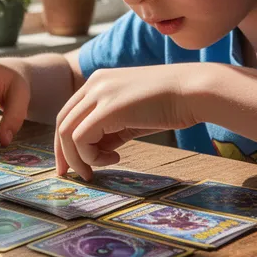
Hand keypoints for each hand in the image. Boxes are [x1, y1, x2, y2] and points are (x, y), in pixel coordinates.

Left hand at [55, 64, 203, 178]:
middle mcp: (93, 84)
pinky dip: (91, 156)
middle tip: (71, 174)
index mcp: (98, 81)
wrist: (195, 91)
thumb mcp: (133, 117)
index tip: (72, 163)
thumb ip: (111, 129)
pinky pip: (81, 139)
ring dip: (79, 158)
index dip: (66, 141)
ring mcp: (98, 94)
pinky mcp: (106, 109)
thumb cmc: (171, 104)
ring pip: (67, 132)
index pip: (70, 113)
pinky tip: (116, 158)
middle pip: (62, 122)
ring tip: (98, 170)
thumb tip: (97, 151)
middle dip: (64, 153)